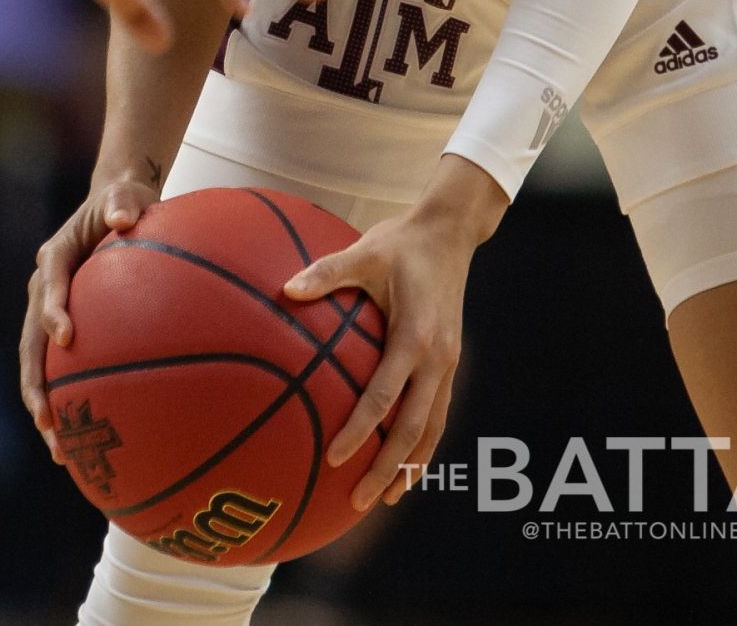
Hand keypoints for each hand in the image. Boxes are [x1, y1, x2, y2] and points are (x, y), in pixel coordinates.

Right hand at [20, 169, 160, 458]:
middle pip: (30, 343)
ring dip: (44, 406)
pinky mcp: (63, 331)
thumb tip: (124, 216)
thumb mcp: (126, 194)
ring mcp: (49, 313)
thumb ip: (123, 202)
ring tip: (59, 451)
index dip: (53, 310)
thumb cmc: (123, 202)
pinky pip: (62, 370)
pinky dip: (68, 402)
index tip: (66, 336)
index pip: (49, 284)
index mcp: (55, 257)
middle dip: (35, 385)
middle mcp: (43, 289)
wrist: (113, 207)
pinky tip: (88, 440)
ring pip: (38, 366)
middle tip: (47, 421)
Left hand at [281, 157, 504, 510]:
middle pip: (415, 430)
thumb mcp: (364, 252)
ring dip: (410, 467)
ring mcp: (448, 365)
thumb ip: (326, 273)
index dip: (361, 431)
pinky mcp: (449, 365)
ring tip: (386, 499)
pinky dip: (422, 445)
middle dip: (388, 469)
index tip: (335, 458)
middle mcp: (438, 360)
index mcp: (416, 337)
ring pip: (432, 430)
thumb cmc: (401, 244)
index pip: (385, 396)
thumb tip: (285, 290)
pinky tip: (402, 463)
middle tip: (359, 501)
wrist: (450, 235)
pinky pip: (437, 415)